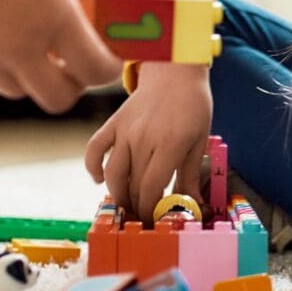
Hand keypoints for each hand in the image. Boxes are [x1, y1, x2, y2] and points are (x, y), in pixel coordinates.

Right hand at [0, 0, 121, 112]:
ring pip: (17, 89)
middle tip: (67, 55)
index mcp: (51, 16)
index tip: (105, 52)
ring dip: (29, 73)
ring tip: (23, 34)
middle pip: (60, 98)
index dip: (107, 66)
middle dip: (70, 82)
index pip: (97, 70)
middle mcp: (17, 46)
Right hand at [84, 63, 212, 222]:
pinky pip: (95, 148)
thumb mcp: (199, 141)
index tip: (155, 219)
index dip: (151, 209)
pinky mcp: (113, 122)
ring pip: (112, 173)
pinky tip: (99, 180)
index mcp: (170, 144)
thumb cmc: (193, 106)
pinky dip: (92, 166)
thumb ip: (191, 175)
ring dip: (117, 194)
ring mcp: (125, 130)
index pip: (152, 187)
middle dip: (137, 206)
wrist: (175, 71)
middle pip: (133, 184)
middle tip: (142, 217)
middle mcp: (144, 138)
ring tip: (126, 204)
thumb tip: (196, 205)